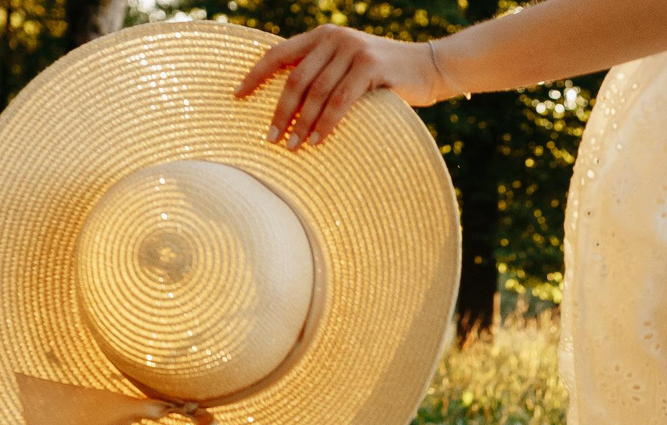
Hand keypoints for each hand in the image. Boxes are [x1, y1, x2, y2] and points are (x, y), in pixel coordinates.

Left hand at [234, 25, 456, 148]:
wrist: (429, 67)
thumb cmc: (385, 77)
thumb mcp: (349, 67)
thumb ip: (323, 74)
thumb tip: (288, 104)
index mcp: (322, 36)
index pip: (278, 54)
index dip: (255, 75)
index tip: (237, 96)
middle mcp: (334, 38)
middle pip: (296, 79)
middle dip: (280, 111)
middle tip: (270, 138)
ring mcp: (353, 50)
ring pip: (317, 93)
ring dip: (301, 124)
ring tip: (291, 147)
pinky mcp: (371, 67)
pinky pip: (341, 101)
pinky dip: (327, 124)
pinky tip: (318, 141)